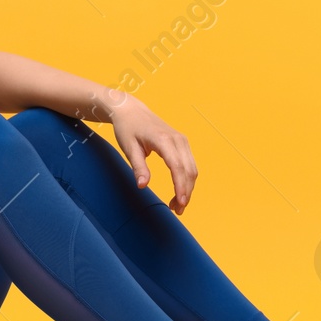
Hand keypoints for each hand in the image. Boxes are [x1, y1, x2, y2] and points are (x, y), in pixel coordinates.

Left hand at [108, 95, 197, 214]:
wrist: (131, 110)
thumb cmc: (127, 128)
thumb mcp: (129, 148)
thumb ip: (138, 167)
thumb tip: (143, 186)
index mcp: (163, 140)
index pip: (177, 166)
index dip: (180, 186)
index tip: (181, 203)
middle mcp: (177, 139)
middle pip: (189, 170)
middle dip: (186, 192)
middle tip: (178, 210)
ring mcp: (182, 140)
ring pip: (192, 168)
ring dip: (188, 187)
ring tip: (177, 205)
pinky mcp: (182, 143)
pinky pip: (189, 164)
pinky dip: (187, 179)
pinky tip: (179, 191)